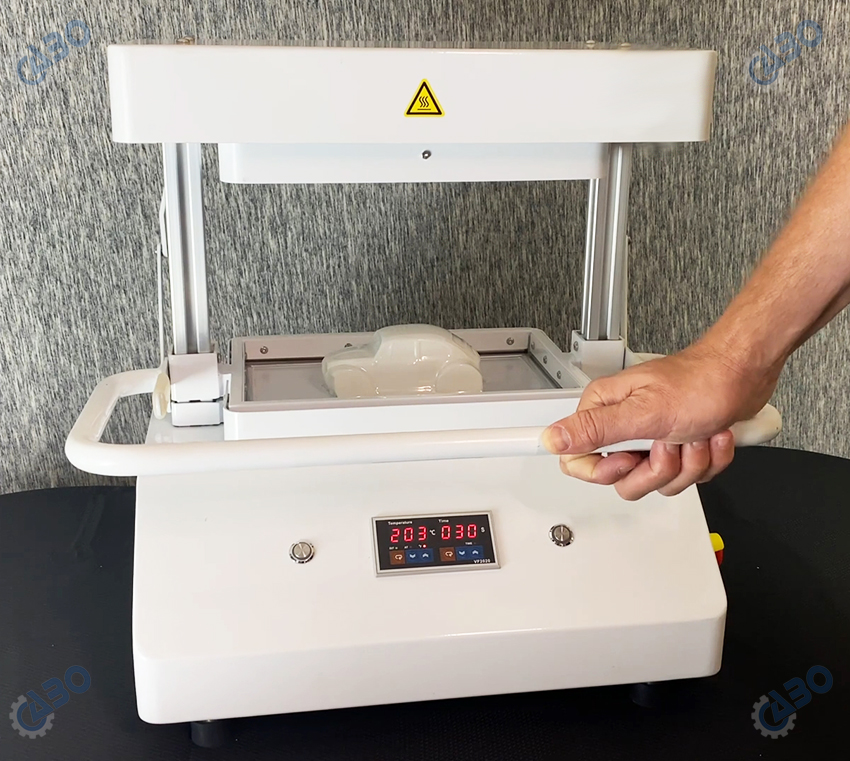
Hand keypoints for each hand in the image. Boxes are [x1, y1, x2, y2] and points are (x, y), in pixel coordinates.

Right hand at [541, 341, 780, 498]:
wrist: (745, 375)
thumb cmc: (701, 383)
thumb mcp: (643, 412)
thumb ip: (594, 429)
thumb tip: (551, 439)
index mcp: (605, 411)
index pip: (576, 460)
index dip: (603, 470)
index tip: (628, 458)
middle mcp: (624, 425)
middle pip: (622, 478)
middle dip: (657, 468)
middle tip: (669, 442)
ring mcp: (651, 438)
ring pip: (656, 481)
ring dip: (687, 463)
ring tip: (695, 434)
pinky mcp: (677, 447)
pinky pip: (684, 477)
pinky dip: (706, 461)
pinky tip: (710, 437)